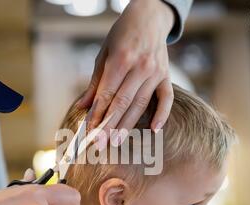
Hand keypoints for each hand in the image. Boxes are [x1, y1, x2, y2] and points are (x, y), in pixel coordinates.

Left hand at [76, 0, 174, 148]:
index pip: (107, 93)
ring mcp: (156, 72)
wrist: (149, 17)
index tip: (89, 131)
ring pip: (140, 104)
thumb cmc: (122, 35)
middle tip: (99, 143)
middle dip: (109, 125)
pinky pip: (167, 98)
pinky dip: (162, 114)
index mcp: (121, 59)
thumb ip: (95, 82)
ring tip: (116, 141)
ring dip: (128, 125)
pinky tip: (154, 129)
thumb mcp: (103, 53)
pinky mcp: (166, 76)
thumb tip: (82, 106)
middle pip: (123, 102)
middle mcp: (140, 66)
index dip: (97, 114)